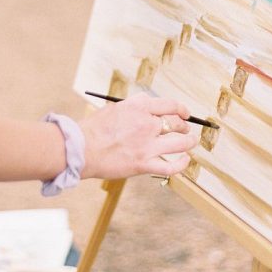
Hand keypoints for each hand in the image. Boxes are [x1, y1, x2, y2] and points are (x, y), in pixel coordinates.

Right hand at [80, 94, 199, 180]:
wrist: (80, 149)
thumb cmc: (93, 129)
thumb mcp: (115, 108)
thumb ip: (134, 107)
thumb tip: (148, 108)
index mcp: (139, 107)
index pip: (170, 105)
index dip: (181, 109)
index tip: (184, 113)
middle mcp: (146, 124)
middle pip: (177, 123)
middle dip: (184, 126)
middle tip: (185, 129)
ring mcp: (147, 145)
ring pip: (180, 143)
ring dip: (189, 142)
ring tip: (191, 142)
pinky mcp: (143, 164)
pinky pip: (170, 166)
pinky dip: (182, 164)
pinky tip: (185, 161)